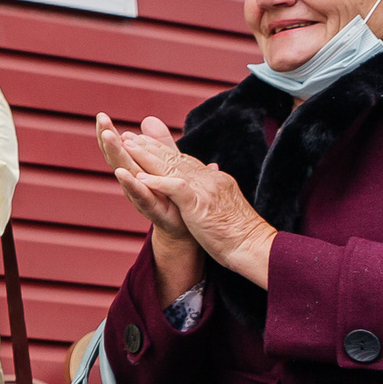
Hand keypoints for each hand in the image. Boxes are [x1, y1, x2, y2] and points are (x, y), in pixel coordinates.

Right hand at [96, 113, 188, 236]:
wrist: (186, 229)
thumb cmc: (173, 197)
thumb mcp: (167, 166)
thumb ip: (159, 145)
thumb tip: (148, 119)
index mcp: (137, 170)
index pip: (120, 149)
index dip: (109, 133)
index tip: (101, 115)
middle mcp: (134, 182)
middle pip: (117, 157)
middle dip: (108, 139)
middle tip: (101, 119)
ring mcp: (141, 195)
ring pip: (126, 172)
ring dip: (116, 154)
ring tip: (109, 136)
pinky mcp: (154, 209)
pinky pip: (141, 195)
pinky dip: (131, 184)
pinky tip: (122, 172)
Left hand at [122, 150, 276, 288]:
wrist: (255, 248)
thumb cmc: (240, 233)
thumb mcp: (225, 205)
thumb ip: (215, 188)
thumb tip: (213, 171)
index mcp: (215, 180)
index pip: (186, 161)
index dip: (164, 151)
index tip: (145, 141)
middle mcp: (210, 180)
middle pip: (175, 159)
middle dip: (150, 146)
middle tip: (128, 136)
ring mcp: (205, 190)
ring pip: (172, 168)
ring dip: (147, 156)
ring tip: (127, 146)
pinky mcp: (200, 205)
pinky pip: (175, 189)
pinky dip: (157, 182)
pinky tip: (139, 178)